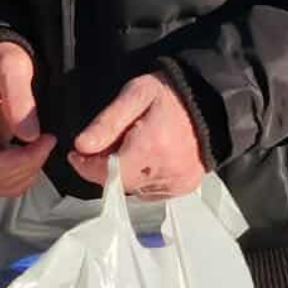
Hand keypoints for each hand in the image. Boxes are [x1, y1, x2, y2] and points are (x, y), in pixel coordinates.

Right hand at [0, 40, 55, 196]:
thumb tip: (29, 136)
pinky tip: (35, 153)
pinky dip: (22, 174)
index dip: (14, 162)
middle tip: (46, 142)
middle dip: (24, 167)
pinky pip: (2, 179)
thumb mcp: (11, 66)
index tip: (43, 141)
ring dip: (24, 174)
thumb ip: (19, 98)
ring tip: (42, 147)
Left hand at [68, 73, 205, 197]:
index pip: (106, 172)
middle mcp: (165, 171)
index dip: (86, 165)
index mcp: (150, 147)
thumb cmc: (170, 94)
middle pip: (119, 183)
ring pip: (134, 190)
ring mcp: (177, 183)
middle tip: (108, 145)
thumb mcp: (134, 95)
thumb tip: (81, 146)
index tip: (77, 154)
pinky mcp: (185, 187)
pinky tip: (149, 158)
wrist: (210, 102)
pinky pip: (152, 192)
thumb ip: (107, 123)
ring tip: (133, 147)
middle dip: (105, 167)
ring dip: (125, 173)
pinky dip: (143, 179)